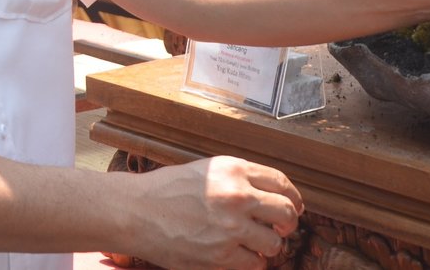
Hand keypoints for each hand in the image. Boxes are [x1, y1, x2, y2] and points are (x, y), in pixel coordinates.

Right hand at [128, 155, 302, 269]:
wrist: (136, 211)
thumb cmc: (166, 190)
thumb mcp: (205, 170)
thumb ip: (238, 179)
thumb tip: (270, 197)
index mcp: (233, 169)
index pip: (281, 183)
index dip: (293, 198)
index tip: (294, 207)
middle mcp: (237, 195)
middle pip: (285, 213)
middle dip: (288, 224)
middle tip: (279, 230)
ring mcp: (231, 227)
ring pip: (274, 243)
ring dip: (267, 247)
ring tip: (251, 245)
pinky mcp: (222, 255)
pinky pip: (255, 264)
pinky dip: (249, 263)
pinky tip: (236, 256)